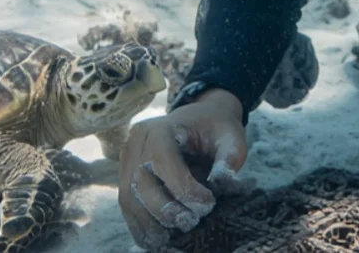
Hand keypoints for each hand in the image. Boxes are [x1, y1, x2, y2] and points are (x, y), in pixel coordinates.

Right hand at [118, 87, 251, 250]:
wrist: (202, 118)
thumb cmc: (216, 128)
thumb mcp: (231, 138)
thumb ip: (229, 159)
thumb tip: (220, 183)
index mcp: (161, 128)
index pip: (164, 163)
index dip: (184, 189)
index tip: (208, 204)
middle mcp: (137, 142)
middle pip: (140, 183)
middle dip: (164, 210)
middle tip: (190, 224)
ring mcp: (128, 159)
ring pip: (128, 198)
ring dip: (148, 224)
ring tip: (169, 240)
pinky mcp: (127, 175)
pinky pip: (127, 204)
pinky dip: (140, 225)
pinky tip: (156, 239)